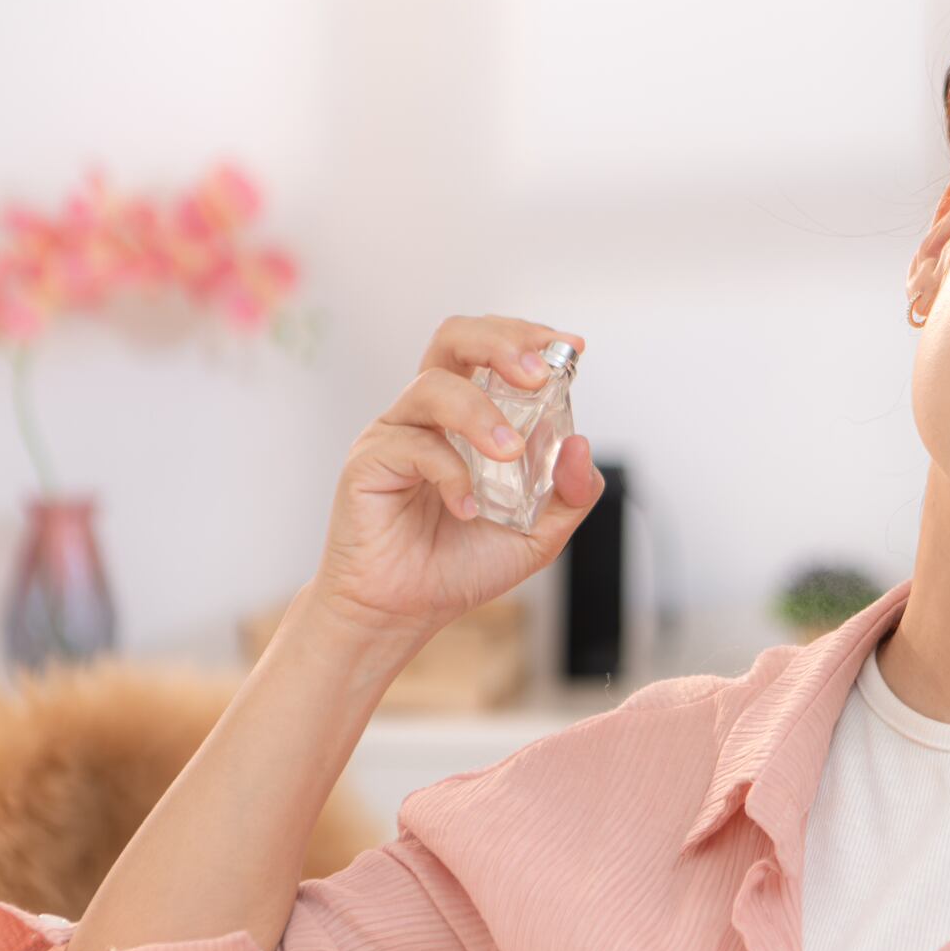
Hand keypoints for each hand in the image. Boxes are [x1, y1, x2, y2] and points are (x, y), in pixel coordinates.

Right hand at [307, 314, 603, 642]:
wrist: (404, 613)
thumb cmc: (459, 565)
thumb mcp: (537, 534)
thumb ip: (569, 494)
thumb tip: (580, 445)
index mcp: (469, 417)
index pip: (493, 351)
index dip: (529, 337)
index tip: (571, 347)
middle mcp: (431, 415)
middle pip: (455, 338)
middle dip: (501, 342)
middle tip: (537, 375)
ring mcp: (398, 433)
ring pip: (434, 385)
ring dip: (480, 413)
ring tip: (509, 453)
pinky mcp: (369, 461)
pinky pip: (413, 445)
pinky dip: (450, 473)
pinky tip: (465, 509)